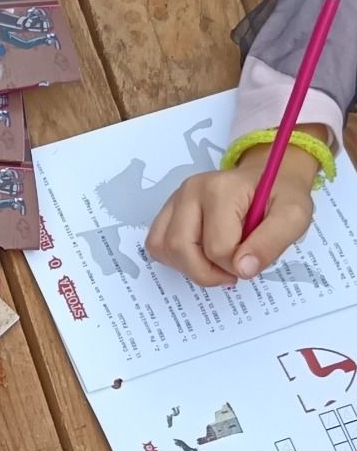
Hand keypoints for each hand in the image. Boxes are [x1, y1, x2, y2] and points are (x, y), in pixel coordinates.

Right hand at [146, 142, 316, 285]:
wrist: (268, 177)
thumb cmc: (280, 197)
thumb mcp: (294, 217)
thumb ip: (271, 243)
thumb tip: (242, 270)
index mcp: (221, 189)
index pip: (218, 248)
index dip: (237, 266)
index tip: (253, 260)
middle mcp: (190, 190)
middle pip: (181, 249)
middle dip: (208, 272)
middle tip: (232, 271)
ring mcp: (175, 199)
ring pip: (163, 248)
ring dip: (189, 267)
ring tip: (216, 263)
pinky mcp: (168, 210)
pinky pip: (156, 244)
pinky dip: (175, 259)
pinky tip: (199, 256)